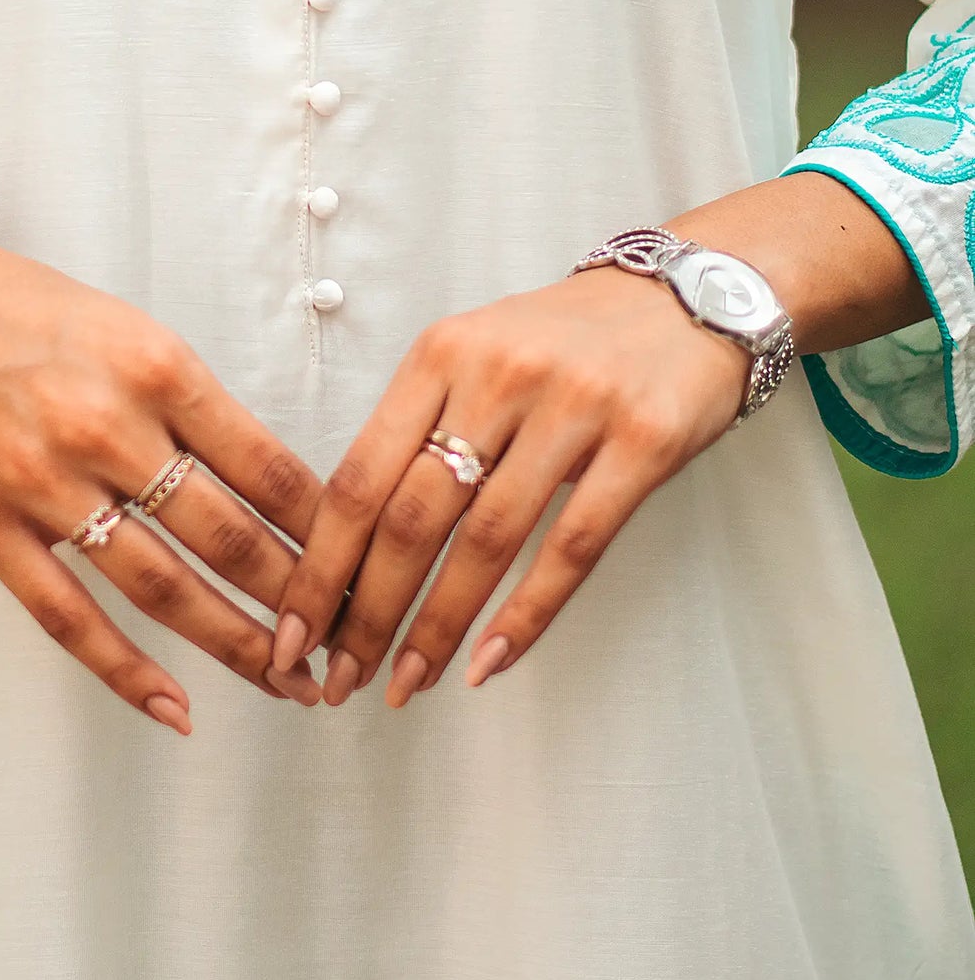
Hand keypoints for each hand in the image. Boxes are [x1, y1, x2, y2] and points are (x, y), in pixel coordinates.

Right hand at [0, 170, 323, 731]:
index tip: (364, 569)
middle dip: (300, 603)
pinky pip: (69, 617)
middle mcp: (106, 426)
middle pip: (230, 538)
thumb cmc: (17, 306)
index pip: (268, 467)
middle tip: (346, 647)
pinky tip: (175, 707)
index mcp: (155, 366)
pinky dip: (126, 671)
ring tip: (289, 682)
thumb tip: (265, 479)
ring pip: (162, 588)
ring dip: (235, 644)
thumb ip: (188, 399)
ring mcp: (42, 484)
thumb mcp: (123, 326)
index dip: (326, 530)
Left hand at [269, 263, 748, 707]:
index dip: (321, 564)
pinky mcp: (642, 442)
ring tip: (407, 684)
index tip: (292, 631)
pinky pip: (571, 548)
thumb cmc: (566, 340)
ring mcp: (573, 407)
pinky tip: (488, 663)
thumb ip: (420, 425)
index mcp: (440, 353)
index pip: (360, 474)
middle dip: (367, 613)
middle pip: (411, 517)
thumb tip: (350, 539)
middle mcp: (498, 375)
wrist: (688, 295)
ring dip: (437, 627)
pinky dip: (525, 616)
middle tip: (341, 679)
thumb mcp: (476, 353)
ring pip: (485, 542)